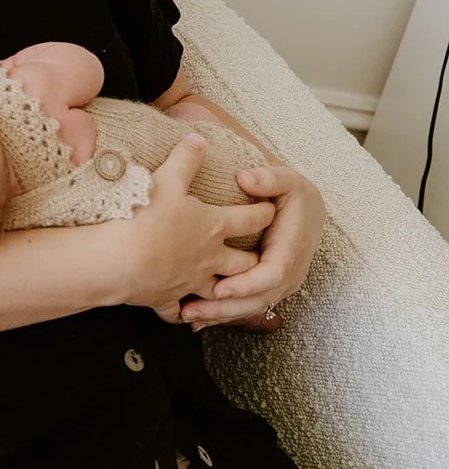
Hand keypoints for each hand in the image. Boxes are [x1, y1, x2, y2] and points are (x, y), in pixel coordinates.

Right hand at [111, 135, 275, 322]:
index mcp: (213, 226)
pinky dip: (183, 313)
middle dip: (255, 259)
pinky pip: (179, 311)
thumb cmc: (145, 218)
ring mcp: (190, 281)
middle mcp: (209, 258)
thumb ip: (185, 159)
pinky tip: (183, 313)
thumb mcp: (166, 179)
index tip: (271, 208)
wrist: (118, 260)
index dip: (263, 212)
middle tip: (259, 255)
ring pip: (218, 290)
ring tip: (226, 288)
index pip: (251, 219)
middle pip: (244, 262)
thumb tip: (198, 139)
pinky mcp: (167, 298)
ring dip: (225, 290)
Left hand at [180, 164, 325, 330]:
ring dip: (219, 314)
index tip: (217, 288)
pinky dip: (223, 312)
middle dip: (224, 308)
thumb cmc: (292, 194)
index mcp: (291, 249)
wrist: (308, 210)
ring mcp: (279, 284)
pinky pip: (246, 304)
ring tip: (186, 318)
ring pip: (250, 306)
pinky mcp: (267, 287)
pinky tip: (196, 319)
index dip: (245, 284)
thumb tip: (246, 177)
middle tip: (190, 311)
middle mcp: (288, 272)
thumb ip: (269, 178)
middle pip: (257, 299)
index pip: (271, 274)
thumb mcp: (286, 180)